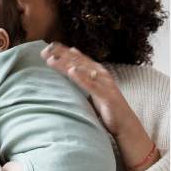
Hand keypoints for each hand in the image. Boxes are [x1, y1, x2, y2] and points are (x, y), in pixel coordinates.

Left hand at [40, 42, 159, 170]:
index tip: (47, 47)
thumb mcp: (92, 91)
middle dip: (61, 55)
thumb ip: (82, 80)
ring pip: (83, 70)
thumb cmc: (107, 107)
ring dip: (67, 64)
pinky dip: (82, 78)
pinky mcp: (107, 95)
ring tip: (53, 59)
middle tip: (45, 50)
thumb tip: (68, 71)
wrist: (125, 123)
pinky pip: (92, 85)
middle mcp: (101, 74)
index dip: (62, 52)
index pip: (77, 58)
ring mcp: (105, 84)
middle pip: (78, 61)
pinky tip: (72, 72)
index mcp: (96, 72)